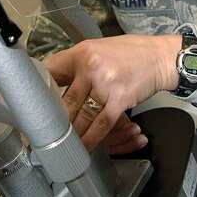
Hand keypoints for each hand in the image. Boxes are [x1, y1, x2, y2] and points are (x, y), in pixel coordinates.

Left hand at [44, 34, 180, 152]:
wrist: (161, 57)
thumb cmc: (130, 53)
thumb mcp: (98, 49)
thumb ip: (77, 64)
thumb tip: (55, 80)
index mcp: (82, 52)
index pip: (51, 70)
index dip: (40, 89)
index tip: (35, 104)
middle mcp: (91, 67)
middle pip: (65, 100)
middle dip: (55, 120)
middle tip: (45, 132)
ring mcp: (105, 84)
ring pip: (81, 116)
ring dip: (72, 134)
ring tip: (62, 145)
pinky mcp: (120, 99)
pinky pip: (101, 124)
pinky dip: (91, 139)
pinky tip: (84, 147)